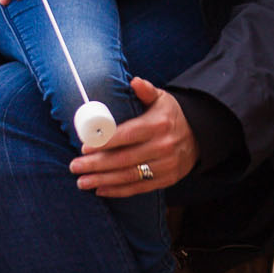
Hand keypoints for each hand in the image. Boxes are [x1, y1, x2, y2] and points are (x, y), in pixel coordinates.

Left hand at [71, 79, 194, 196]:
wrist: (199, 136)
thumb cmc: (170, 116)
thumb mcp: (162, 99)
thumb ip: (146, 91)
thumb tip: (134, 81)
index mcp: (159, 125)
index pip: (127, 135)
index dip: (105, 143)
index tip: (84, 148)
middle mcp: (164, 146)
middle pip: (124, 159)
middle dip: (96, 165)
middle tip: (74, 166)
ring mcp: (166, 165)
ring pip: (129, 175)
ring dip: (102, 180)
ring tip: (81, 182)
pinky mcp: (167, 179)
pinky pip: (140, 187)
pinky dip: (118, 190)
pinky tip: (100, 189)